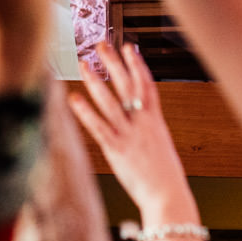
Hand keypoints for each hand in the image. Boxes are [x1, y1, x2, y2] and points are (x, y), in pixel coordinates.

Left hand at [70, 42, 194, 221]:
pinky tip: (74, 98)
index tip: (130, 47)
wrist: (167, 196)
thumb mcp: (161, 144)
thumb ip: (149, 128)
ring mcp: (129, 134)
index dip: (138, 65)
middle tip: (102, 44)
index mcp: (155, 120)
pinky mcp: (116, 149)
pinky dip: (85, 112)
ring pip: (110, 101)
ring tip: (84, 63)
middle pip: (127, 85)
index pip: (147, 84)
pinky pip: (98, 126)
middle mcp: (142, 123)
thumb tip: (141, 118)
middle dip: (114, 63)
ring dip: (96, 80)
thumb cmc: (165, 175)